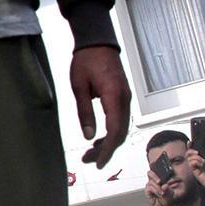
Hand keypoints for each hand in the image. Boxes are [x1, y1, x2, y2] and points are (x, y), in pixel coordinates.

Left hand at [70, 46, 130, 166]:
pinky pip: (120, 120)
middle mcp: (125, 99)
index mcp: (114, 96)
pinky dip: (111, 132)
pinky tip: (99, 139)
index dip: (107, 150)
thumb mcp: (78, 87)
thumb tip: (88, 136)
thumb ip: (84, 112)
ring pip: (121, 128)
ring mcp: (126, 98)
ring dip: (108, 142)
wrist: (98, 42)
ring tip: (91, 153)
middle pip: (120, 133)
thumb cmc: (86, 61)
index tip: (98, 163)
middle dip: (106, 150)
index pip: (115, 131)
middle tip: (89, 160)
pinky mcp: (123, 97)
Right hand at [145, 172, 172, 205]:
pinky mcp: (147, 190)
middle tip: (159, 181)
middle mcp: (154, 181)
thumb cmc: (167, 199)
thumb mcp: (171, 194)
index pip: (157, 170)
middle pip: (150, 173)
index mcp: (161, 179)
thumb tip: (165, 186)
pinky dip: (155, 191)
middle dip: (154, 176)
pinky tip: (159, 194)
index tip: (160, 169)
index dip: (156, 168)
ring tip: (162, 193)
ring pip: (151, 182)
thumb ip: (168, 190)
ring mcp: (150, 185)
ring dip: (158, 188)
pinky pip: (150, 188)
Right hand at [186, 146, 204, 191]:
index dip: (190, 146)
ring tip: (203, 161)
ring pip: (189, 158)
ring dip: (195, 157)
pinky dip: (195, 162)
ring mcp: (196, 166)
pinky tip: (201, 164)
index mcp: (203, 158)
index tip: (190, 142)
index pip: (195, 151)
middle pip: (188, 153)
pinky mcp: (195, 171)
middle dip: (191, 150)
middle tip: (197, 152)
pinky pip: (191, 164)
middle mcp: (198, 162)